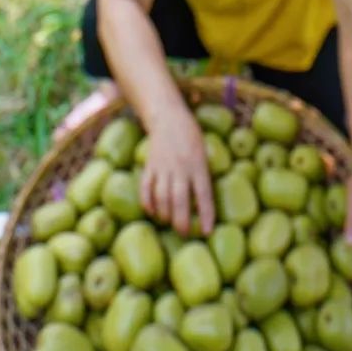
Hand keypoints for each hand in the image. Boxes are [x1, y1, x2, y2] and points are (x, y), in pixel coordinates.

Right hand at [140, 103, 214, 234]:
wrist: (168, 117)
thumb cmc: (191, 136)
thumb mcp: (204, 152)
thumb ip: (203, 175)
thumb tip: (202, 204)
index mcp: (198, 164)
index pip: (204, 193)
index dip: (205, 214)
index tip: (206, 231)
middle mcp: (180, 167)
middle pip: (180, 200)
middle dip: (181, 221)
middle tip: (183, 233)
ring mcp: (163, 166)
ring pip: (162, 197)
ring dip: (165, 214)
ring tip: (169, 222)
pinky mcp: (149, 166)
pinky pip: (145, 188)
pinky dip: (147, 202)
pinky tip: (151, 211)